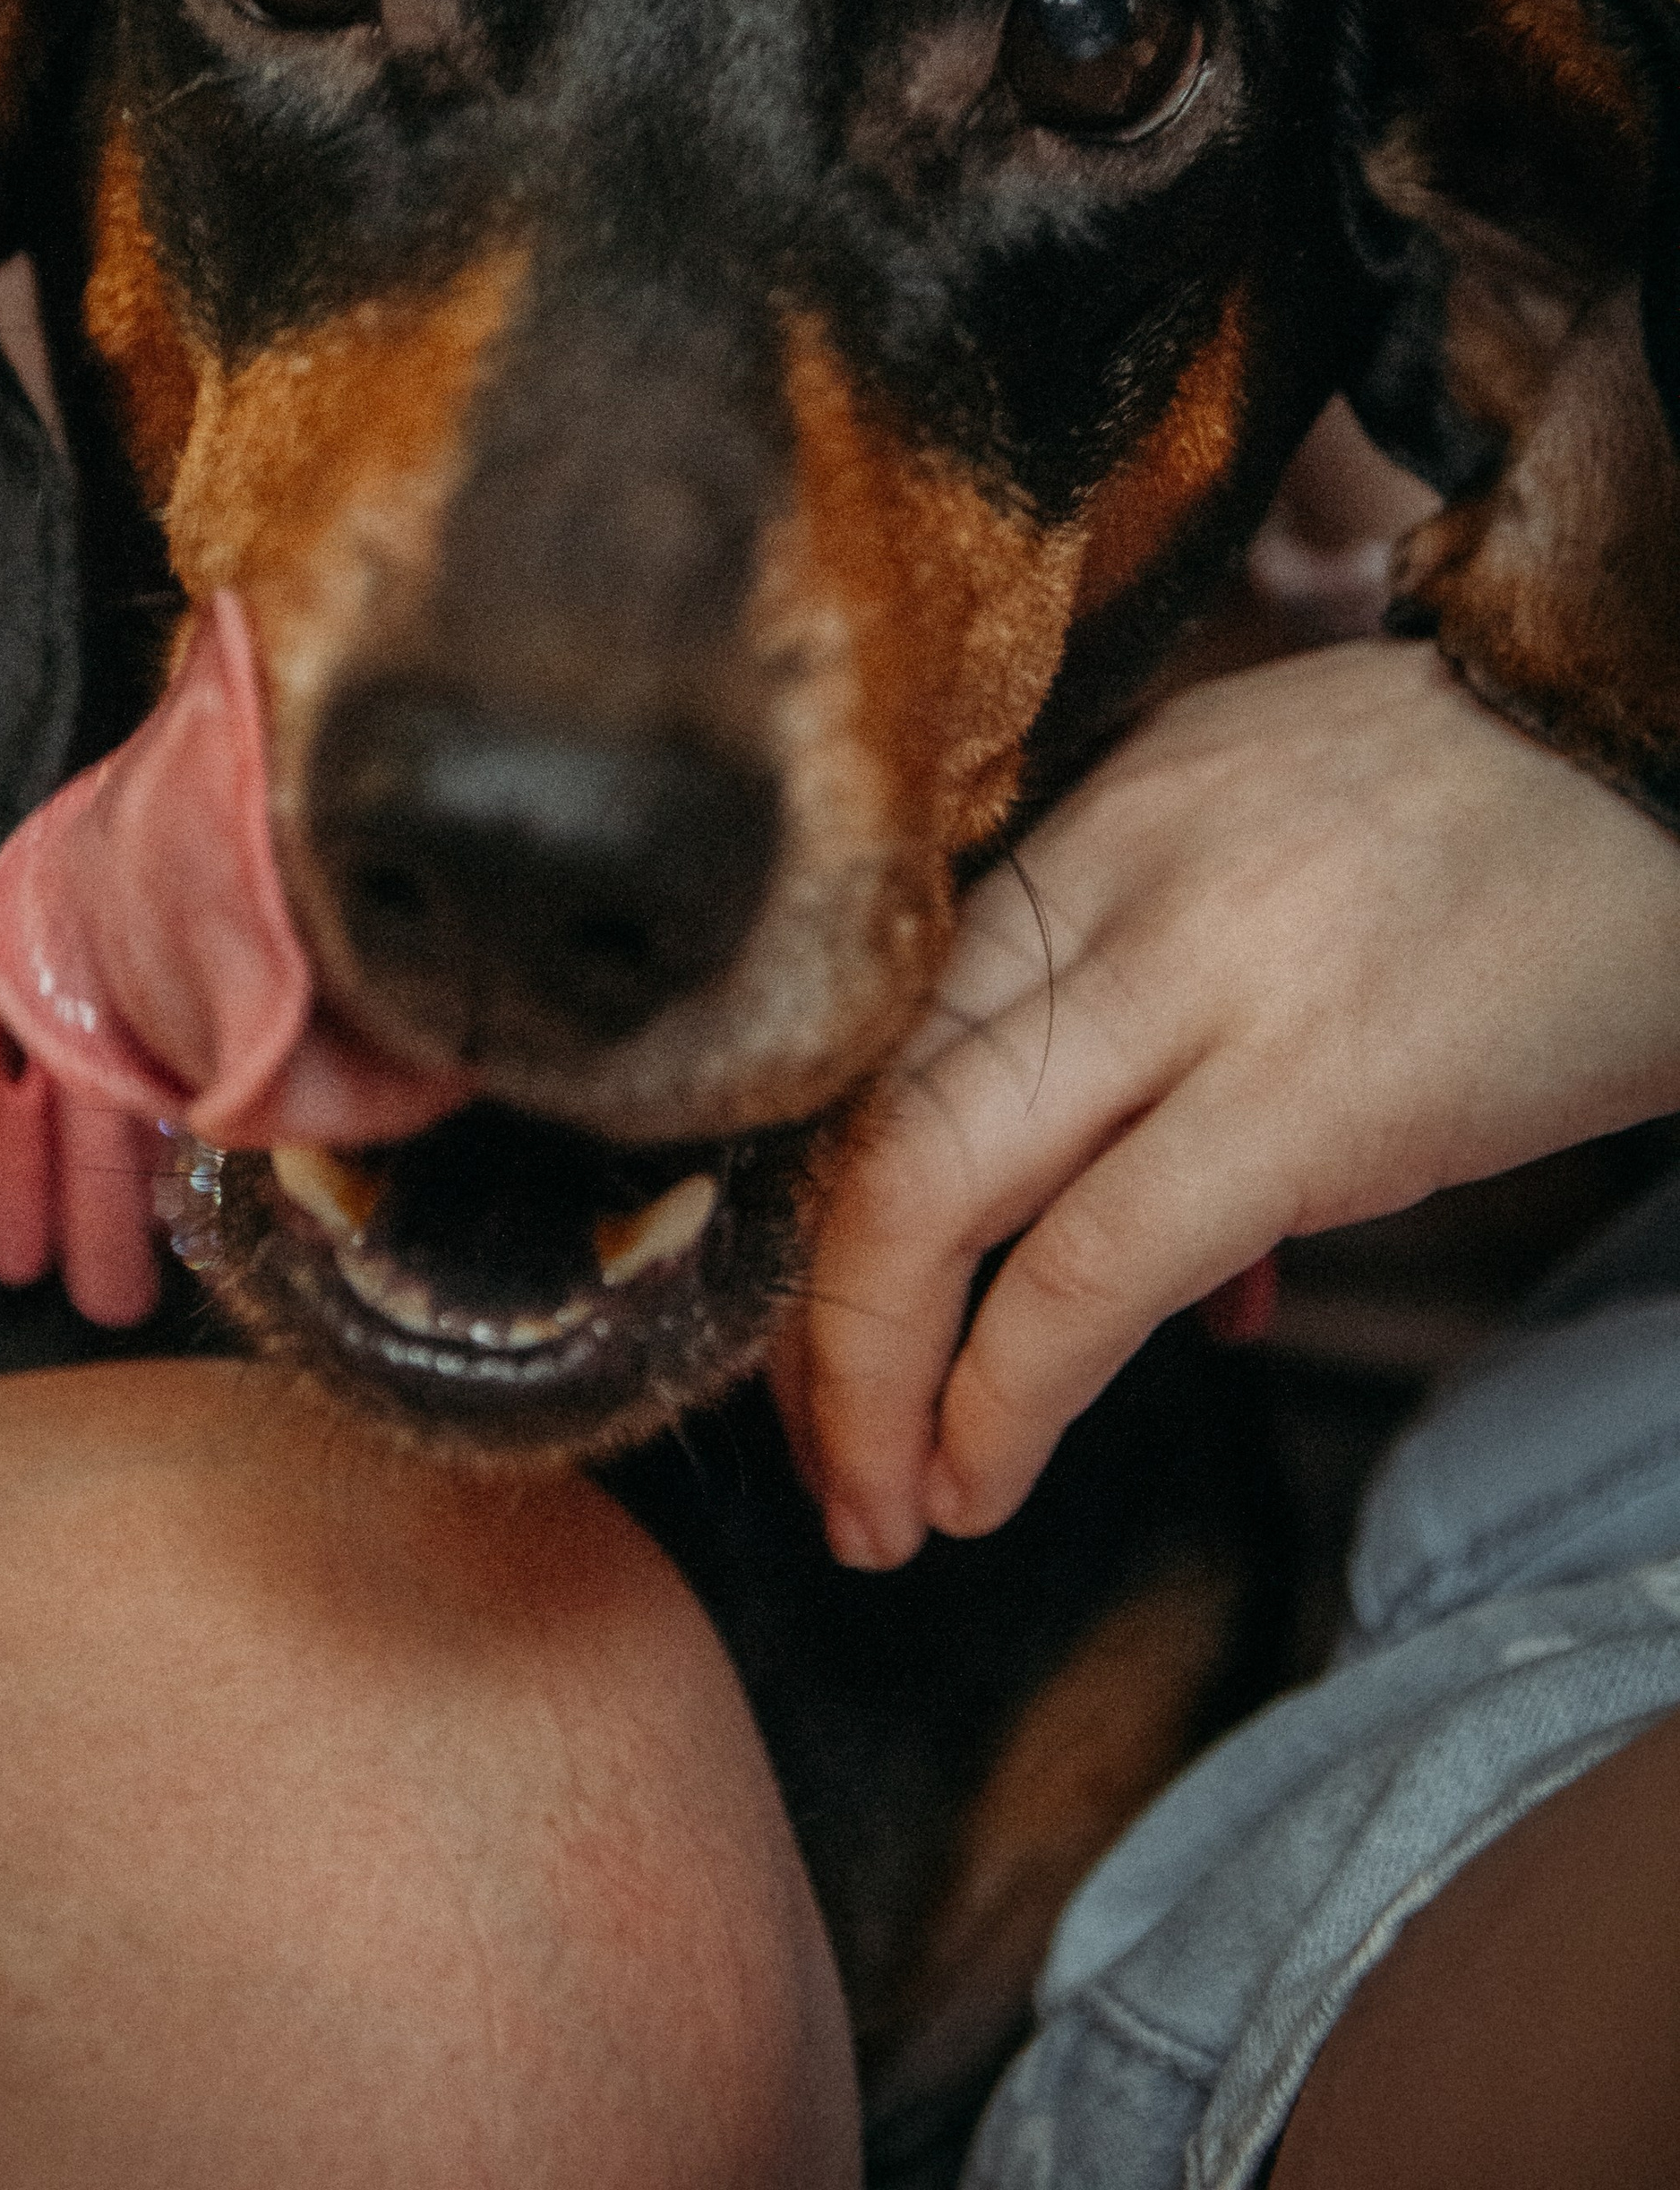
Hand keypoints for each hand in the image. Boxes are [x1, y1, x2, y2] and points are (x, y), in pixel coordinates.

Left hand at [776, 639, 1679, 1567]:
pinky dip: (1004, 1397)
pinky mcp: (1307, 1094)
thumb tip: (1175, 1280)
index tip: (810, 1329)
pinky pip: (1087, 1270)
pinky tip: (978, 1481)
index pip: (871, 1024)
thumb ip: (1184, 1021)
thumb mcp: (1289, 862)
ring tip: (882, 1508)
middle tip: (811, 1454)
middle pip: (859, 1110)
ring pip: (923, 1191)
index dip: (811, 1198)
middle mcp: (1102, 878)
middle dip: (807, 1314)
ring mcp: (1191, 980)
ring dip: (871, 1383)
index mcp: (1091, 819)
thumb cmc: (1519, 833)